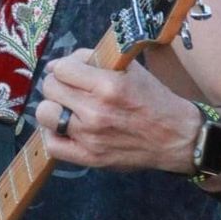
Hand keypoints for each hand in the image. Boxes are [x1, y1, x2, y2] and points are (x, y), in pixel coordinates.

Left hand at [37, 50, 197, 172]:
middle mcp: (96, 112)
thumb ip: (94, 61)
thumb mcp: (130, 69)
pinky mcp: (89, 158)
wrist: (175, 137)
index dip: (64, 67)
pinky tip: (64, 128)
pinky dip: (53, 135)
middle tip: (68, 88)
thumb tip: (57, 65)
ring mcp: (90, 137)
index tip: (71, 72)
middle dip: (57, 84)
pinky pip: (52, 145)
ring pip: (45, 114)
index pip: (62, 69)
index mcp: (108, 86)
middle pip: (50, 89)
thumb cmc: (153, 100)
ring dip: (52, 107)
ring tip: (65, 107)